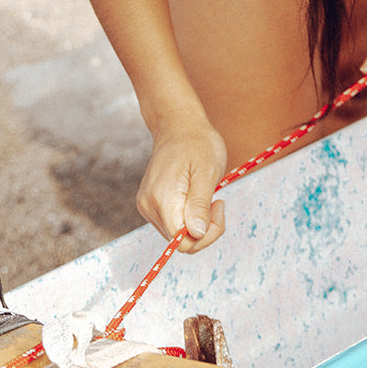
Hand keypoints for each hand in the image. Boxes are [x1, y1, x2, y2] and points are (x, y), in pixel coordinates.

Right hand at [137, 112, 226, 253]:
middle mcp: (149, 206)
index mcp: (162, 199)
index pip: (182, 242)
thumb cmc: (197, 144)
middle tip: (217, 201)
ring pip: (177, 235)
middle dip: (204, 229)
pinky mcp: (150, 204)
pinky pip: (173, 224)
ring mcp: (147, 206)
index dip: (206, 234)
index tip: (219, 206)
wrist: (177, 125)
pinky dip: (188, 217)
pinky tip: (195, 197)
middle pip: (180, 242)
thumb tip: (196, 234)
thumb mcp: (207, 171)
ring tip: (206, 195)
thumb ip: (199, 205)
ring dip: (197, 223)